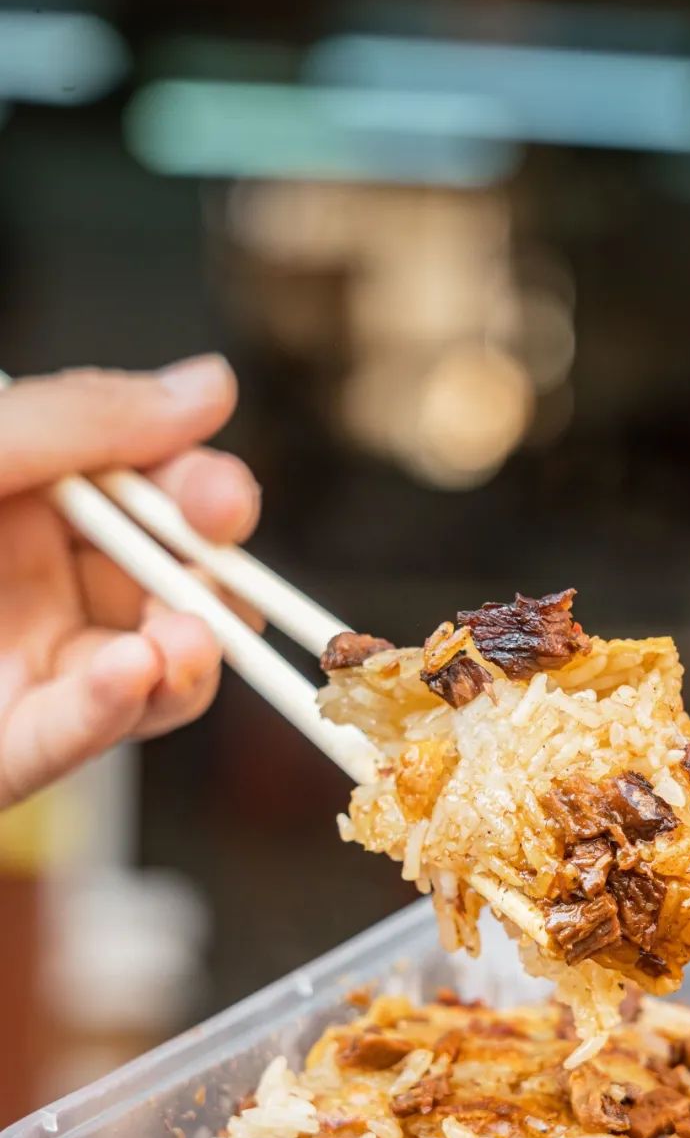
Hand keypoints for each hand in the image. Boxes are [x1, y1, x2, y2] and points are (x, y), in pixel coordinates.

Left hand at [0, 357, 259, 809]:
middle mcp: (39, 588)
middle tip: (211, 580)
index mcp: (30, 504)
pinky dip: (111, 714)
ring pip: (157, 679)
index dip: (204, 498)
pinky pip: (73, 742)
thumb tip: (212, 388)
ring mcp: (32, 672)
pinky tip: (128, 675)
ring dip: (186, 663)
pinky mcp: (7, 750)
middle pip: (178, 590)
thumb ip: (83, 418)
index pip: (153, 497)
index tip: (221, 503)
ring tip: (174, 646)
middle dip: (215, 589)